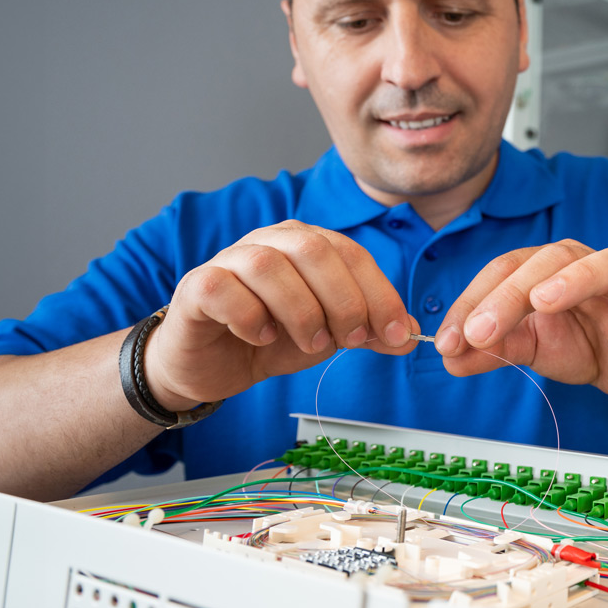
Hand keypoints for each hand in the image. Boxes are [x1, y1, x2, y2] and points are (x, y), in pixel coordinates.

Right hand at [144, 220, 418, 408]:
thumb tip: (410, 335)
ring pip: (269, 267)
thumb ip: (367, 332)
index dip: (379, 293)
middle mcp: (269, 242)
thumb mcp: (330, 336)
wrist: (213, 365)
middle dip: (343, 300)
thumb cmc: (272, 338)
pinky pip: (225, 289)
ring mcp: (230, 260)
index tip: (396, 333)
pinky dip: (250, 317)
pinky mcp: (197, 286)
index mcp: (306, 244)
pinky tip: (261, 337)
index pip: (352, 254)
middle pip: (314, 251)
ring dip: (300, 311)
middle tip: (351, 340)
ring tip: (310, 343)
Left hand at [434, 240, 607, 404]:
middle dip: (509, 296)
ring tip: (543, 300)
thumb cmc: (581, 343)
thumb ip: (490, 349)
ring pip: (605, 263)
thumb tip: (449, 357)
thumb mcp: (528, 348)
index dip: (473, 302)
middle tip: (481, 331)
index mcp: (546, 267)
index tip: (450, 340)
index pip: (505, 270)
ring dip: (574, 278)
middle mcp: (584, 264)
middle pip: (547, 262)